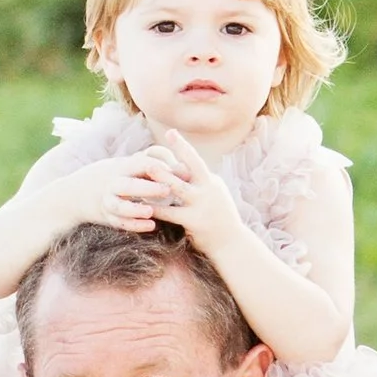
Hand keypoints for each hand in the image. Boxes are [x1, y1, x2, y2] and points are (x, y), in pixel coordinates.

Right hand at [67, 147, 188, 235]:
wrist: (79, 192)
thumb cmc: (116, 176)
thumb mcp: (130, 166)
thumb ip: (156, 167)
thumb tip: (187, 170)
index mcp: (121, 167)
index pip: (139, 164)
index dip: (157, 167)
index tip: (176, 172)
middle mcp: (112, 184)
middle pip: (128, 185)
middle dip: (146, 187)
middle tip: (167, 190)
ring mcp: (108, 201)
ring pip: (120, 206)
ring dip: (135, 210)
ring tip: (152, 212)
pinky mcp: (107, 216)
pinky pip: (119, 223)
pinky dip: (134, 225)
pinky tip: (151, 225)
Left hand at [142, 130, 244, 261]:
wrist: (232, 244)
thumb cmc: (220, 220)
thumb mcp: (215, 196)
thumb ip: (202, 183)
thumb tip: (188, 169)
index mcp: (211, 182)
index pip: (195, 161)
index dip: (182, 146)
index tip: (170, 132)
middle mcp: (208, 188)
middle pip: (191, 165)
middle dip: (177, 150)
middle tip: (160, 139)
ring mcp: (202, 204)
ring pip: (178, 187)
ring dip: (162, 177)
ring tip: (147, 168)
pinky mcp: (194, 220)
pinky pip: (171, 213)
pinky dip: (156, 208)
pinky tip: (143, 206)